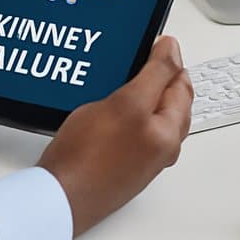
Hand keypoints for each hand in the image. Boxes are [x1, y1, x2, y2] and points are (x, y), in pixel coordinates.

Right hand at [38, 35, 191, 235]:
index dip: (167, 57)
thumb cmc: (90, 159)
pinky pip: (127, 125)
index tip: (150, 41)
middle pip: (166, 98)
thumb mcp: (128, 105)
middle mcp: (160, 146)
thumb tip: (173, 50)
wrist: (58, 197)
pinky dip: (120, 108)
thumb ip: (156, 75)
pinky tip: (102, 103)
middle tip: (133, 56)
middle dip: (154, 73)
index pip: (181, 83)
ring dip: (134, 90)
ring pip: (145, 111)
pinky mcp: (119, 160)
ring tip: (115, 76)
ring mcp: (140, 155)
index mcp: (170, 132)